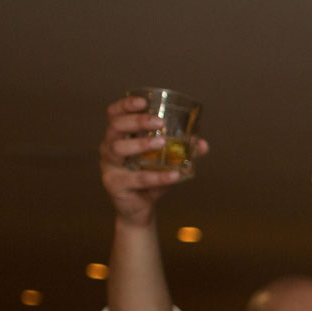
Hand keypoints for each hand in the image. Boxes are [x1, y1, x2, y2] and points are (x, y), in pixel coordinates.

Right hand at [99, 95, 207, 228]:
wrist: (140, 209)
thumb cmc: (149, 179)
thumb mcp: (165, 162)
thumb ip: (181, 152)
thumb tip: (202, 144)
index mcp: (118, 137)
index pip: (114, 114)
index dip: (125, 105)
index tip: (143, 101)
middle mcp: (109, 148)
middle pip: (115, 127)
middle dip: (136, 121)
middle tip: (158, 122)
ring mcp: (109, 166)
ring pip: (119, 149)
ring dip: (141, 143)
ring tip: (162, 143)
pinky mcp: (115, 185)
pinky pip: (137, 179)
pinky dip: (157, 176)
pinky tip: (174, 175)